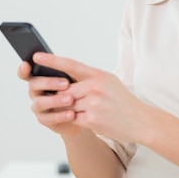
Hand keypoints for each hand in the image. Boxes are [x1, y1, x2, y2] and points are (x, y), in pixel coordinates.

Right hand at [18, 59, 77, 135]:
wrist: (84, 110)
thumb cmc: (77, 89)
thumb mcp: (73, 76)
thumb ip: (66, 69)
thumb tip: (65, 65)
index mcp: (39, 78)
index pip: (26, 73)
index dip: (23, 70)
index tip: (26, 64)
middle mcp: (35, 92)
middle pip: (34, 85)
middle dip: (49, 83)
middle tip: (66, 83)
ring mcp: (38, 106)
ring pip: (40, 103)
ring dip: (55, 100)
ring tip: (70, 99)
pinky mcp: (45, 120)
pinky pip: (49, 118)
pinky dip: (61, 115)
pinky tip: (72, 113)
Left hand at [20, 53, 147, 142]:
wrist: (141, 121)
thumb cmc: (123, 101)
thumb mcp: (109, 82)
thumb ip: (89, 79)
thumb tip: (66, 79)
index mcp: (98, 75)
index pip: (71, 65)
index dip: (52, 61)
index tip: (37, 56)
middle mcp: (95, 87)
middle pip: (64, 90)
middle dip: (60, 96)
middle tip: (56, 98)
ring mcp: (93, 104)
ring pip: (67, 105)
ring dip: (68, 110)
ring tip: (78, 110)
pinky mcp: (92, 120)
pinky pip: (73, 118)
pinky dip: (75, 120)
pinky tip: (85, 120)